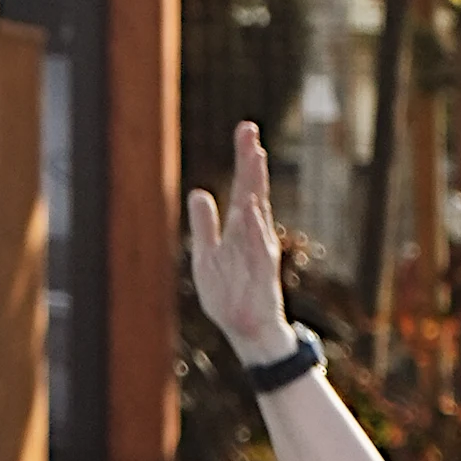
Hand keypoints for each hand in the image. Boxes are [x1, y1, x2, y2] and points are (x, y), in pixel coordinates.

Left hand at [183, 124, 294, 362]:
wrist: (249, 330)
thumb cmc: (230, 293)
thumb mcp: (208, 254)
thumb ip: (205, 224)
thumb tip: (198, 192)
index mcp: (242, 229)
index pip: (244, 188)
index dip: (245, 160)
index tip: (246, 130)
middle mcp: (253, 236)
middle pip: (252, 193)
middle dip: (250, 163)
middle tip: (249, 131)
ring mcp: (259, 253)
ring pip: (257, 214)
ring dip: (255, 186)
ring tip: (254, 157)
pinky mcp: (261, 274)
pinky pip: (258, 248)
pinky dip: (255, 228)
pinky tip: (251, 207)